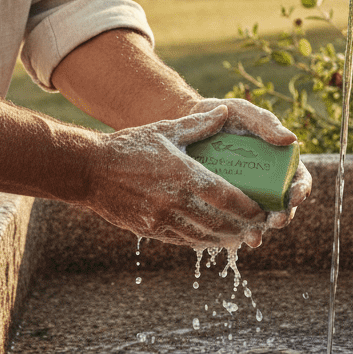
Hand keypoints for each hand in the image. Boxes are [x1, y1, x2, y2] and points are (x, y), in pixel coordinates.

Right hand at [84, 106, 268, 248]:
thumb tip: (223, 112)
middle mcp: (174, 200)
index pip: (225, 196)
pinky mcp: (150, 230)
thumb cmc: (129, 146)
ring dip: (225, 238)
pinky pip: (184, 240)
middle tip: (257, 226)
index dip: (247, 208)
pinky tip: (213, 238)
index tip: (262, 210)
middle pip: (219, 222)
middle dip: (242, 227)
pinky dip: (202, 241)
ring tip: (240, 235)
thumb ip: (197, 124)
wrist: (90, 171)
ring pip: (203, 236)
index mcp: (182, 173)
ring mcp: (161, 218)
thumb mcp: (165, 130)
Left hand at [188, 97, 312, 233]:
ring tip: (253, 237)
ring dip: (259, 231)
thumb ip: (265, 123)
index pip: (299, 180)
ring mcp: (245, 195)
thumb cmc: (223, 114)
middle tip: (276, 221)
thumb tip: (291, 139)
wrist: (189, 122)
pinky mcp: (224, 203)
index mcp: (278, 162)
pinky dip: (233, 232)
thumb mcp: (244, 112)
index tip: (296, 196)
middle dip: (282, 216)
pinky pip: (232, 221)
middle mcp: (265, 182)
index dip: (301, 190)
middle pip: (282, 206)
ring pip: (258, 220)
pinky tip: (229, 239)